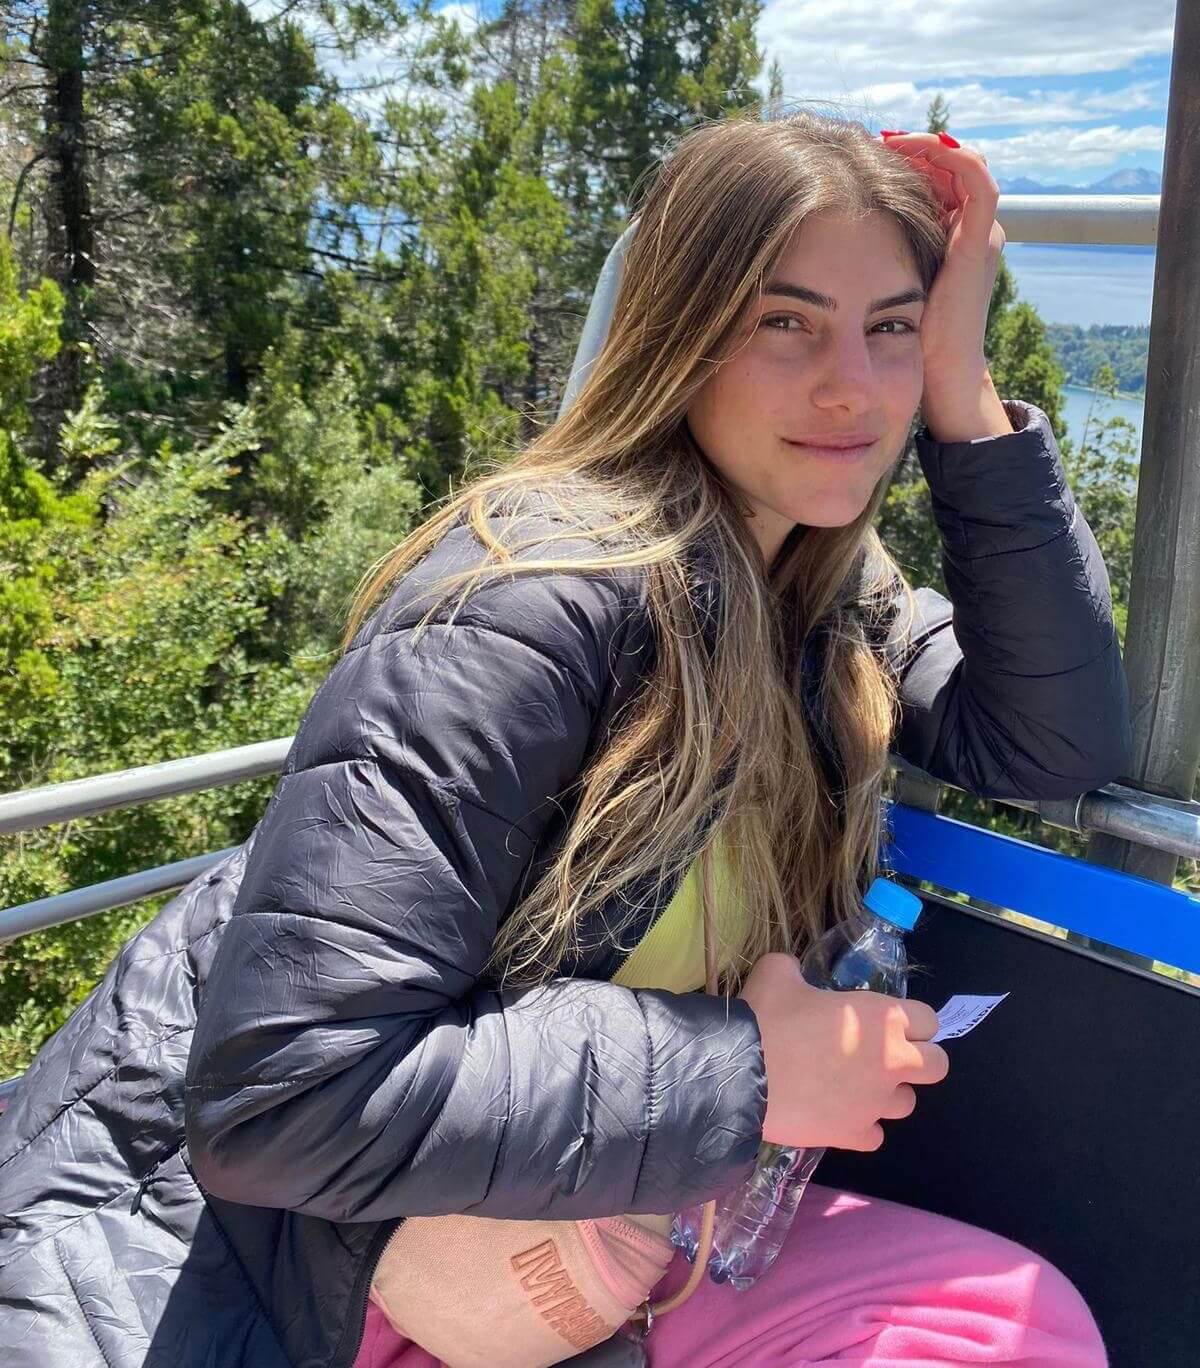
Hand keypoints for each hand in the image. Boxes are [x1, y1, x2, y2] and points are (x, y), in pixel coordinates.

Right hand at [738, 952, 948, 1150]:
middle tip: (883, 1054)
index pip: (928, 1019)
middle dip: (917, 1059)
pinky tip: (837, 1113)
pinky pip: (874, 1135)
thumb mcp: (778, 972)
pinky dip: (860, 1126)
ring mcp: (875, 1104)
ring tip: (855, 1085)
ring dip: (886, 1093)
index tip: (885, 1019)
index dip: (909, 1019)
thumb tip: (792, 972)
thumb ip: (795, 970)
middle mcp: (891, 1062)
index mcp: (883, 1018)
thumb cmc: (768, 1017)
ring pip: (907, 1104)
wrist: (741, 1076)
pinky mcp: (854, 1136)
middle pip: (937, 1066)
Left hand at [879, 130, 1011, 440]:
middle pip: (951, 165)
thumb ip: (873, 251)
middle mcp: (973, 230)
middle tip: (873, 140)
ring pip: (963, 163)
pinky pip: (975, 178)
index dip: (908, 159)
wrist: (936, 373)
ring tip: (887, 142)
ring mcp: (981, 233)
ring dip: (927, 145)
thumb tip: (824, 223)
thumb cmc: (904, 337)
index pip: (939, 176)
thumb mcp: (885, 281)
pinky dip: (946, 157)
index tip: (865, 152)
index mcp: (953, 238)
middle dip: (914, 147)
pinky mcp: (979, 240)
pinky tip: (906, 152)